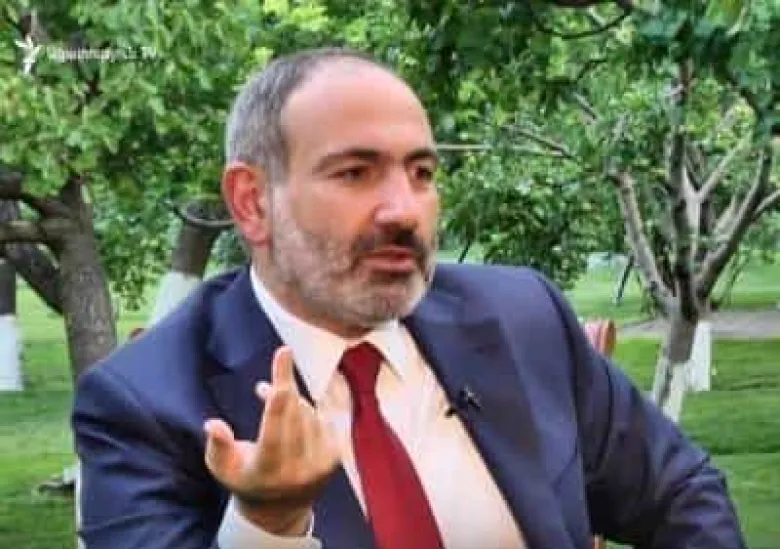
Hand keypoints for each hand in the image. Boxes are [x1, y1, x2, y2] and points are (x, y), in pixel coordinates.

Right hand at [204, 346, 339, 534]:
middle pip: (293, 408)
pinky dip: (305, 412)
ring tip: (273, 407)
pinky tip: (293, 421)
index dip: (279, 385)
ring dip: (290, 404)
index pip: (275, 422)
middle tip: (262, 388)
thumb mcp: (223, 467)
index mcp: (268, 469)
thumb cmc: (245, 478)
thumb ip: (218, 446)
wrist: (281, 506)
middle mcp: (299, 468)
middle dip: (279, 391)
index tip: (284, 352)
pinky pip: (321, 416)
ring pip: (307, 410)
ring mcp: (321, 462)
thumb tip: (212, 424)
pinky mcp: (336, 455)